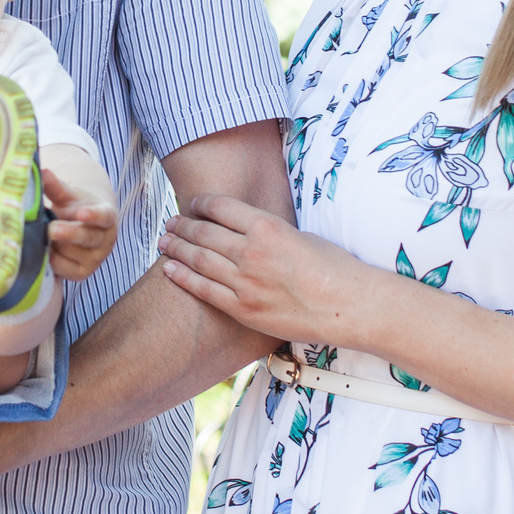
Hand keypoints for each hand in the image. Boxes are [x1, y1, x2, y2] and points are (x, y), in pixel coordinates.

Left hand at [42, 154, 118, 280]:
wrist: (79, 228)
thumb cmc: (74, 207)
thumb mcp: (67, 195)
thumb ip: (55, 186)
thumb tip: (42, 172)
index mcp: (106, 217)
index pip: (104, 216)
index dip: (94, 215)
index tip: (81, 212)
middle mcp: (105, 240)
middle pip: (87, 238)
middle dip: (68, 233)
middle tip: (51, 229)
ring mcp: (95, 259)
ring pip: (72, 254)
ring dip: (55, 245)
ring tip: (39, 234)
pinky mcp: (82, 273)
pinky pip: (64, 268)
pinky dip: (50, 259)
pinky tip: (41, 249)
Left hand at [157, 194, 367, 348]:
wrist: (349, 306)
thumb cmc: (334, 267)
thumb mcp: (299, 233)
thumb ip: (267, 230)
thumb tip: (244, 229)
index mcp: (267, 226)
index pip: (220, 207)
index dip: (201, 203)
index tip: (193, 204)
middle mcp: (251, 252)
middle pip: (203, 232)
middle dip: (182, 225)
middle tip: (170, 222)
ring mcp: (245, 282)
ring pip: (198, 260)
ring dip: (176, 248)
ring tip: (164, 241)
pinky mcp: (243, 309)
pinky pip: (204, 290)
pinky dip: (182, 277)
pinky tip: (169, 268)